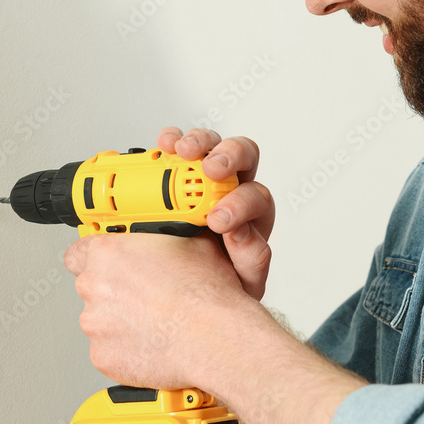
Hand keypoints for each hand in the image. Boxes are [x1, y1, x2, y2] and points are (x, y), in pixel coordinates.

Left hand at [64, 231, 250, 389]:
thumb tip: (175, 234)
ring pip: (102, 322)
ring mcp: (96, 324)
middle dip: (116, 293)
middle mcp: (94, 286)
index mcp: (108, 253)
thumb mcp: (194, 243)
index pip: (78, 252)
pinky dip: (127, 350)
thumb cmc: (206, 295)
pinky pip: (110, 351)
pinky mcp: (103, 356)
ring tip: (156, 324)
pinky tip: (154, 345)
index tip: (109, 267)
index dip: (95, 260)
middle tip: (146, 298)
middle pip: (93, 289)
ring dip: (122, 323)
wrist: (215, 338)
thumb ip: (166, 238)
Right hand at [157, 127, 274, 300]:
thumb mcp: (242, 282)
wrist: (190, 284)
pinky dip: (172, 140)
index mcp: (253, 216)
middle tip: (211, 169)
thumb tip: (240, 234)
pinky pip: (180, 145)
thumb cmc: (220, 279)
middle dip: (229, 157)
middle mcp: (234, 190)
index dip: (241, 204)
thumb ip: (250, 261)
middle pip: (244, 157)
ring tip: (182, 151)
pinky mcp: (179, 168)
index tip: (218, 221)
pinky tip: (165, 145)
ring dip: (200, 143)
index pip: (257, 197)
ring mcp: (207, 175)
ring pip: (213, 145)